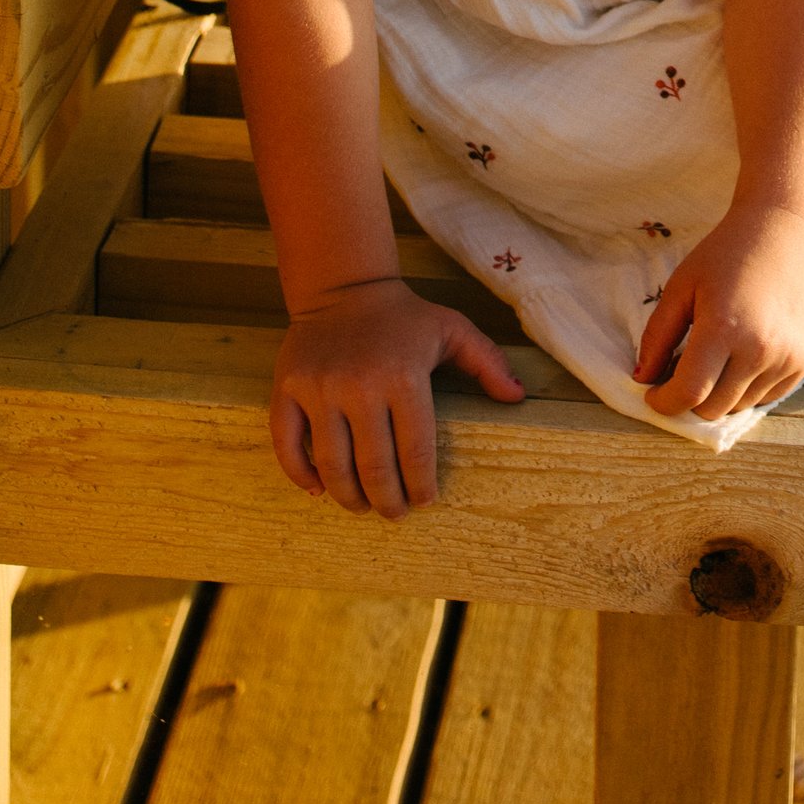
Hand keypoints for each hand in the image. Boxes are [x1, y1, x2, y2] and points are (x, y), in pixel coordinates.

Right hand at [270, 279, 526, 515]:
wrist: (344, 289)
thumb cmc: (405, 317)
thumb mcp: (453, 330)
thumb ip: (487, 362)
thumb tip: (517, 398)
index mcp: (404, 376)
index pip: (415, 451)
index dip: (421, 486)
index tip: (425, 501)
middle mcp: (359, 386)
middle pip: (373, 467)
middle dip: (387, 501)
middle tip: (395, 514)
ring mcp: (319, 389)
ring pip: (332, 465)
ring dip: (349, 497)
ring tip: (363, 506)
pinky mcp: (287, 390)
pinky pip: (287, 445)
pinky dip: (301, 475)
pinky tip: (319, 490)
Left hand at [634, 200, 803, 424]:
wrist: (782, 234)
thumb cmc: (724, 257)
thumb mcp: (681, 288)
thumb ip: (658, 337)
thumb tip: (642, 379)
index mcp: (725, 328)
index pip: (690, 393)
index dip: (665, 402)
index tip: (654, 393)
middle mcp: (760, 349)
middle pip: (713, 408)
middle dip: (690, 400)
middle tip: (682, 371)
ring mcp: (788, 358)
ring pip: (739, 407)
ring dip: (719, 395)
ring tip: (714, 359)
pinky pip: (766, 398)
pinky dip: (746, 390)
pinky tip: (741, 357)